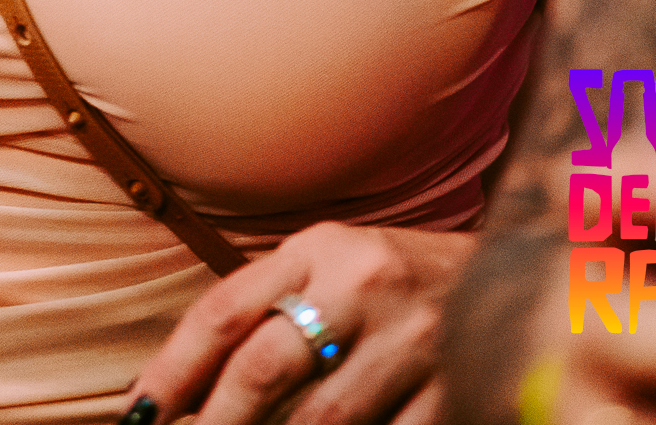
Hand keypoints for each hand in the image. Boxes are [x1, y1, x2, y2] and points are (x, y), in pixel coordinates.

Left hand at [121, 220, 476, 424]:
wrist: (515, 276)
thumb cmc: (398, 280)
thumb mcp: (331, 266)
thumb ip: (272, 306)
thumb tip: (198, 384)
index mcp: (320, 249)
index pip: (227, 310)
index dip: (175, 367)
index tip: (140, 412)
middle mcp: (361, 285)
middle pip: (264, 367)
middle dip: (215, 422)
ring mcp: (410, 340)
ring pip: (321, 421)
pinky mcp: (453, 390)